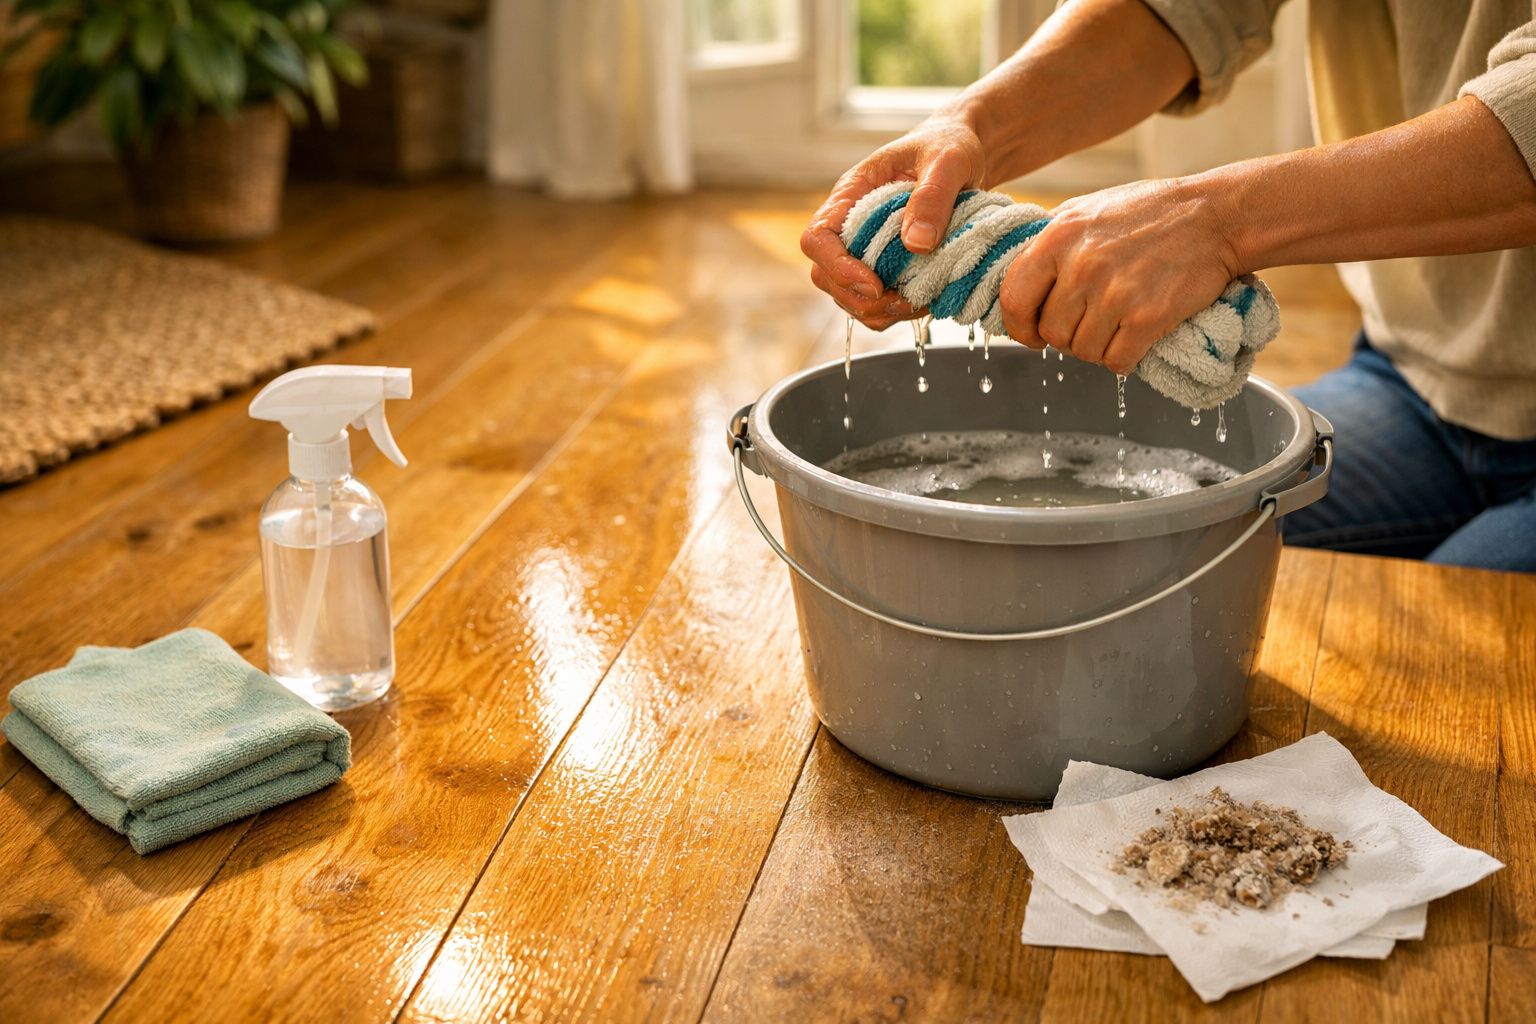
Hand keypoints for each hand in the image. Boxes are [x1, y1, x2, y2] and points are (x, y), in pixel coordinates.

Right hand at [801, 116, 986, 329]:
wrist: (964, 153)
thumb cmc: (950, 146)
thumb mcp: (948, 161)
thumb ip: (932, 196)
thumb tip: (916, 244)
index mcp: (852, 193)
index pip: (818, 238)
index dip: (838, 267)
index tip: (875, 284)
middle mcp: (849, 225)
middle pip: (825, 275)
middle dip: (859, 298)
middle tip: (904, 301)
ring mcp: (864, 248)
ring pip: (846, 295)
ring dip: (877, 311)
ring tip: (919, 303)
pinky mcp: (883, 265)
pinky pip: (873, 301)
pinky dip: (893, 312)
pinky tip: (923, 301)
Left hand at [998, 178, 1241, 373]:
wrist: (1216, 217)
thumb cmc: (1151, 212)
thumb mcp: (1088, 209)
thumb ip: (1051, 241)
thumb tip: (1021, 277)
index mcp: (1059, 237)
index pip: (1014, 298)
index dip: (1019, 326)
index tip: (1032, 334)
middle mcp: (1081, 266)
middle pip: (1051, 332)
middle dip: (1067, 336)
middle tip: (1091, 322)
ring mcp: (1114, 294)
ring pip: (1082, 351)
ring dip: (1097, 347)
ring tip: (1117, 323)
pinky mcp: (1146, 318)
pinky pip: (1116, 362)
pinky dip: (1123, 358)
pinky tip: (1135, 337)